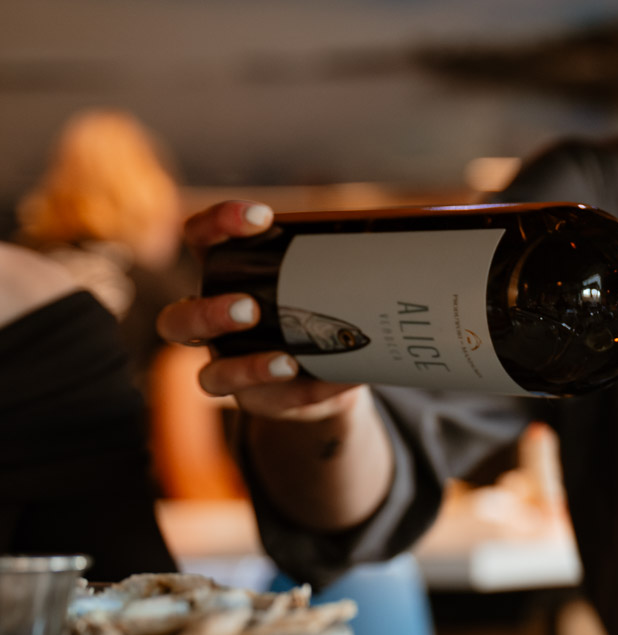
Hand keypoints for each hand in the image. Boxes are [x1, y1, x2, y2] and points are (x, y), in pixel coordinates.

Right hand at [155, 200, 363, 421]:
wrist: (328, 372)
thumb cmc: (317, 309)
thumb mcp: (323, 280)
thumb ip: (342, 257)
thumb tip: (408, 226)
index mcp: (223, 278)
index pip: (199, 241)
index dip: (217, 225)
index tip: (261, 217)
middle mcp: (212, 327)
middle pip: (179, 321)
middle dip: (210, 312)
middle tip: (250, 307)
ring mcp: (228, 369)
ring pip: (208, 376)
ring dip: (245, 367)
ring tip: (284, 360)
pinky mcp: (257, 403)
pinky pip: (269, 405)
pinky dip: (302, 393)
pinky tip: (331, 383)